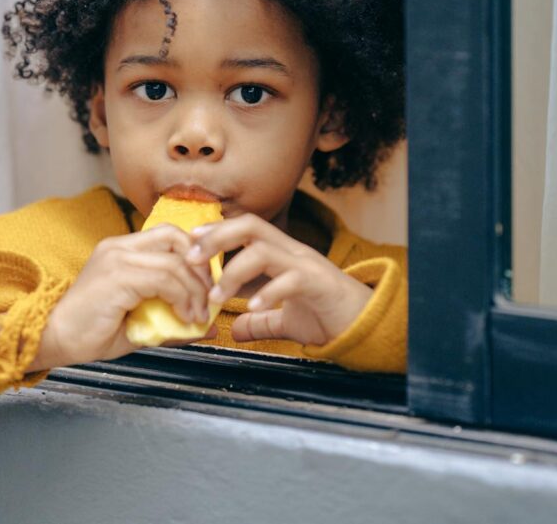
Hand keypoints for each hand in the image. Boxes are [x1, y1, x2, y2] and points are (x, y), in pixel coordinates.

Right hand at [40, 225, 214, 367]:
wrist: (52, 339)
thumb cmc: (90, 332)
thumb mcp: (140, 322)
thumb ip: (173, 319)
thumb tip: (209, 326)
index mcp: (121, 250)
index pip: (169, 235)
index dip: (195, 258)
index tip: (206, 288)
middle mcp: (119, 247)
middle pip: (176, 238)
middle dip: (201, 269)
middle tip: (209, 299)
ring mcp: (117, 259)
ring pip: (175, 262)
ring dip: (195, 291)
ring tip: (198, 316)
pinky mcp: (117, 276)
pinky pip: (164, 280)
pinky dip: (182, 299)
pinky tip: (184, 317)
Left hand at [185, 213, 371, 346]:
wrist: (366, 325)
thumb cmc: (327, 316)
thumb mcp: (286, 321)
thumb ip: (260, 322)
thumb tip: (235, 330)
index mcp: (282, 254)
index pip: (245, 228)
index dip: (216, 231)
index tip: (190, 242)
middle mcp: (292, 252)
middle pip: (250, 227)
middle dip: (217, 238)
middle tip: (191, 258)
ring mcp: (306, 265)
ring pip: (263, 251)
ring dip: (233, 271)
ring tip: (216, 295)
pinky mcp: (318, 284)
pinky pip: (289, 280)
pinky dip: (267, 293)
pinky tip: (251, 308)